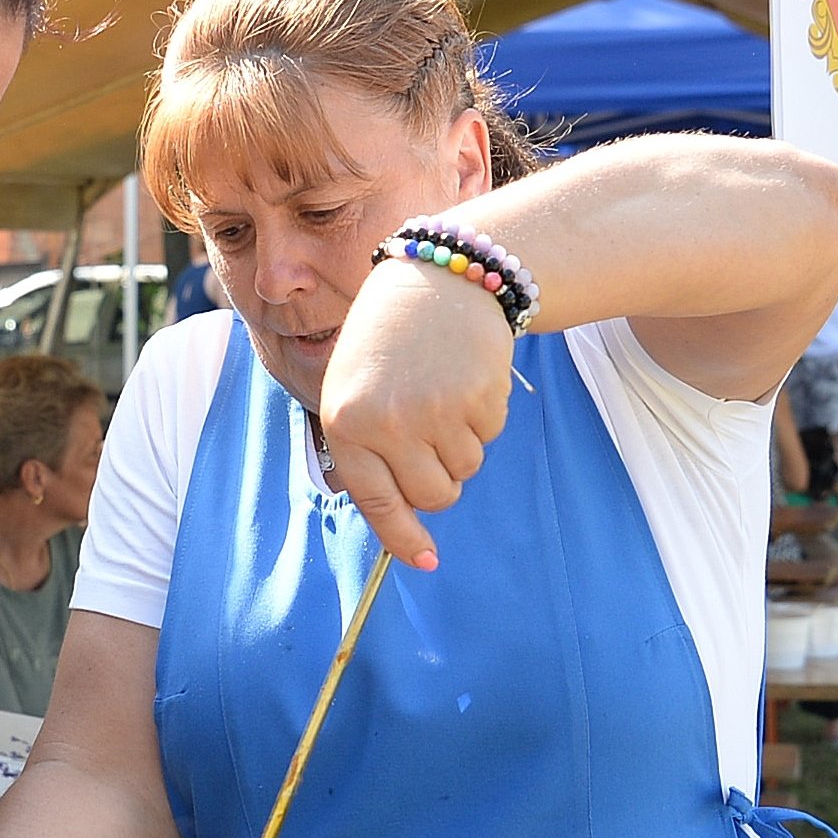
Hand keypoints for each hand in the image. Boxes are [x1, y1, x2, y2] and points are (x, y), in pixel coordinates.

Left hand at [320, 260, 512, 565]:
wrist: (436, 277)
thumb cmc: (388, 341)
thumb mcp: (354, 389)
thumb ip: (368, 452)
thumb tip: (404, 519)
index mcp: (347, 421)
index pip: (378, 503)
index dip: (403, 538)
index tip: (425, 561)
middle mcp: (389, 422)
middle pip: (433, 496)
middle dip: (438, 480)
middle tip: (431, 438)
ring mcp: (436, 410)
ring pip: (465, 469)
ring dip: (460, 445)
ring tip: (442, 394)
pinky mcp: (479, 396)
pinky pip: (490, 437)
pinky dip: (483, 417)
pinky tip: (463, 377)